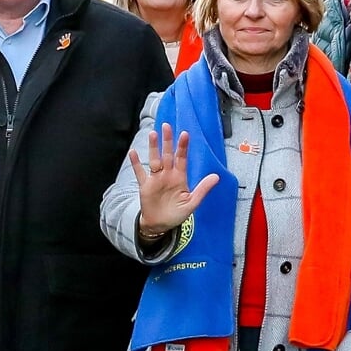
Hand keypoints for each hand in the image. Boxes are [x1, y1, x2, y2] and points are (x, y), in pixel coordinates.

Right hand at [129, 123, 217, 240]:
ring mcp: (156, 179)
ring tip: (153, 134)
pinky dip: (136, 164)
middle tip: (166, 126)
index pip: (182, 158)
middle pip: (168, 154)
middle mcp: (167, 174)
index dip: (183, 147)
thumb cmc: (176, 214)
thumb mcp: (192, 203)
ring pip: (154, 159)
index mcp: (180, 177)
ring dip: (153, 147)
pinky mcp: (145, 186)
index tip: (185, 134)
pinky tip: (133, 153)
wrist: (160, 225)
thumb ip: (203, 189)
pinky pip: (140, 173)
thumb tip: (217, 176)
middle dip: (168, 141)